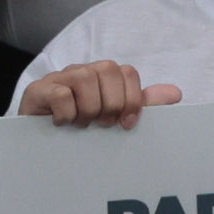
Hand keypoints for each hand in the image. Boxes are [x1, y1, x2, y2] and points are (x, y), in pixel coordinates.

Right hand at [18, 63, 177, 127]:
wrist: (39, 143)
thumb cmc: (79, 127)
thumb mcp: (112, 117)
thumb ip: (141, 104)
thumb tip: (176, 94)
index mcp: (101, 76)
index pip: (127, 72)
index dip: (132, 99)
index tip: (126, 124)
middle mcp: (81, 72)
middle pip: (108, 70)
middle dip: (112, 104)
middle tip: (103, 124)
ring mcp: (58, 79)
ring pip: (84, 78)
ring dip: (89, 109)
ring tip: (82, 124)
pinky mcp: (37, 91)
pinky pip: (60, 93)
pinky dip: (67, 113)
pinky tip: (63, 124)